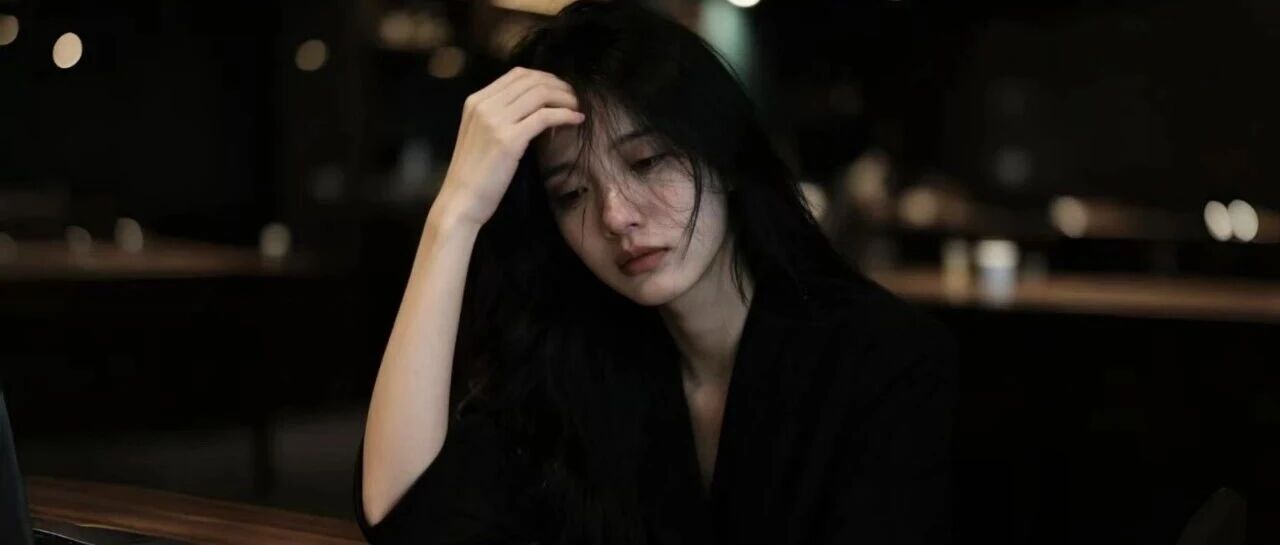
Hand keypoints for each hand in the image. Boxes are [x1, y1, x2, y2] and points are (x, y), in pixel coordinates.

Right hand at [433, 67, 584, 227]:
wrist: (461, 200)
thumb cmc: (474, 174)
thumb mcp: (481, 134)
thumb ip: (500, 116)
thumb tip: (533, 106)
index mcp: (476, 101)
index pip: (517, 74)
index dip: (544, 77)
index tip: (560, 89)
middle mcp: (484, 105)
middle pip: (531, 81)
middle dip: (559, 85)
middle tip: (574, 97)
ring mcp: (495, 121)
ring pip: (540, 94)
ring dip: (565, 98)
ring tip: (577, 107)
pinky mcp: (509, 139)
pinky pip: (545, 117)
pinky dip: (565, 115)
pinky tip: (576, 120)